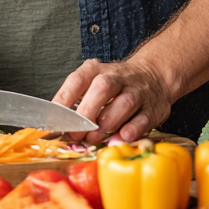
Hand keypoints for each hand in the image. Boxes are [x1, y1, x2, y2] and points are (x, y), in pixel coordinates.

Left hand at [52, 56, 175, 143]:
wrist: (151, 75)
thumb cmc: (114, 85)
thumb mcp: (91, 82)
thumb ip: (75, 101)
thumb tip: (57, 126)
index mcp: (96, 70)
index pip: (77, 80)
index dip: (64, 101)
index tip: (57, 122)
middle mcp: (117, 77)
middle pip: (102, 89)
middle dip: (87, 114)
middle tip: (77, 134)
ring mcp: (136, 91)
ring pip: (124, 103)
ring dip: (108, 124)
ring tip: (95, 138)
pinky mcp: (152, 108)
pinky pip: (142, 120)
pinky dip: (130, 131)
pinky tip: (119, 138)